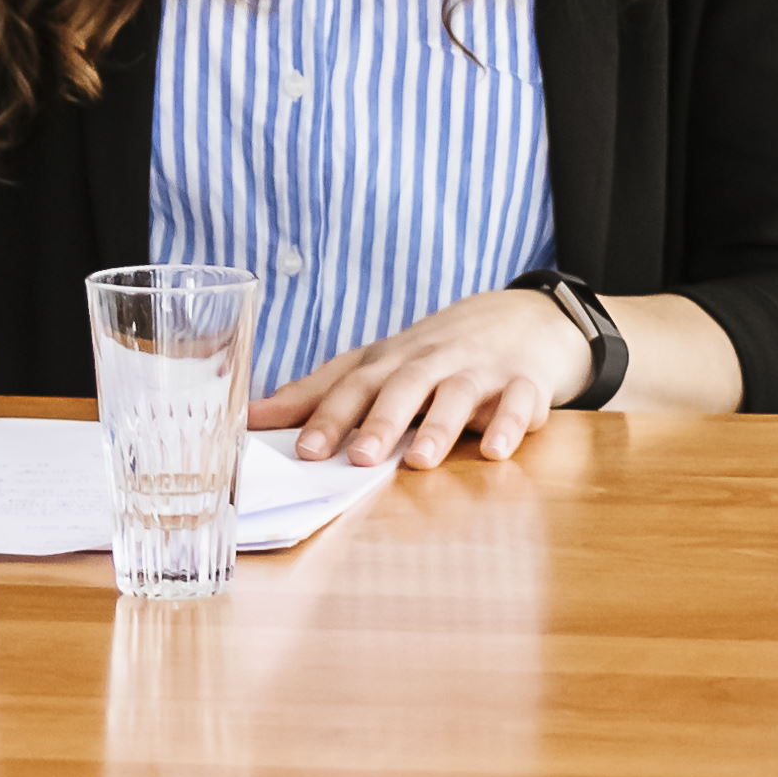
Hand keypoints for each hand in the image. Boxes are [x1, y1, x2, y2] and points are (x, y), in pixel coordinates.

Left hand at [257, 282, 599, 469]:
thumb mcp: (379, 365)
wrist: (525, 317)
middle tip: (359, 458)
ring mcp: (481, 370)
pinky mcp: (525, 382)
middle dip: (380, 422)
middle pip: (403, 387)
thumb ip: (319, 393)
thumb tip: (252, 415)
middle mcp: (432, 361)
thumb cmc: (437, 351)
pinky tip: (497, 449)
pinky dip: (510, 422)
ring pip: (458, 394)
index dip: (328, 415)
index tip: (304, 450)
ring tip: (421, 460)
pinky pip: (519, 400)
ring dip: (439, 426)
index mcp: (392, 361)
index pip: (353, 384)